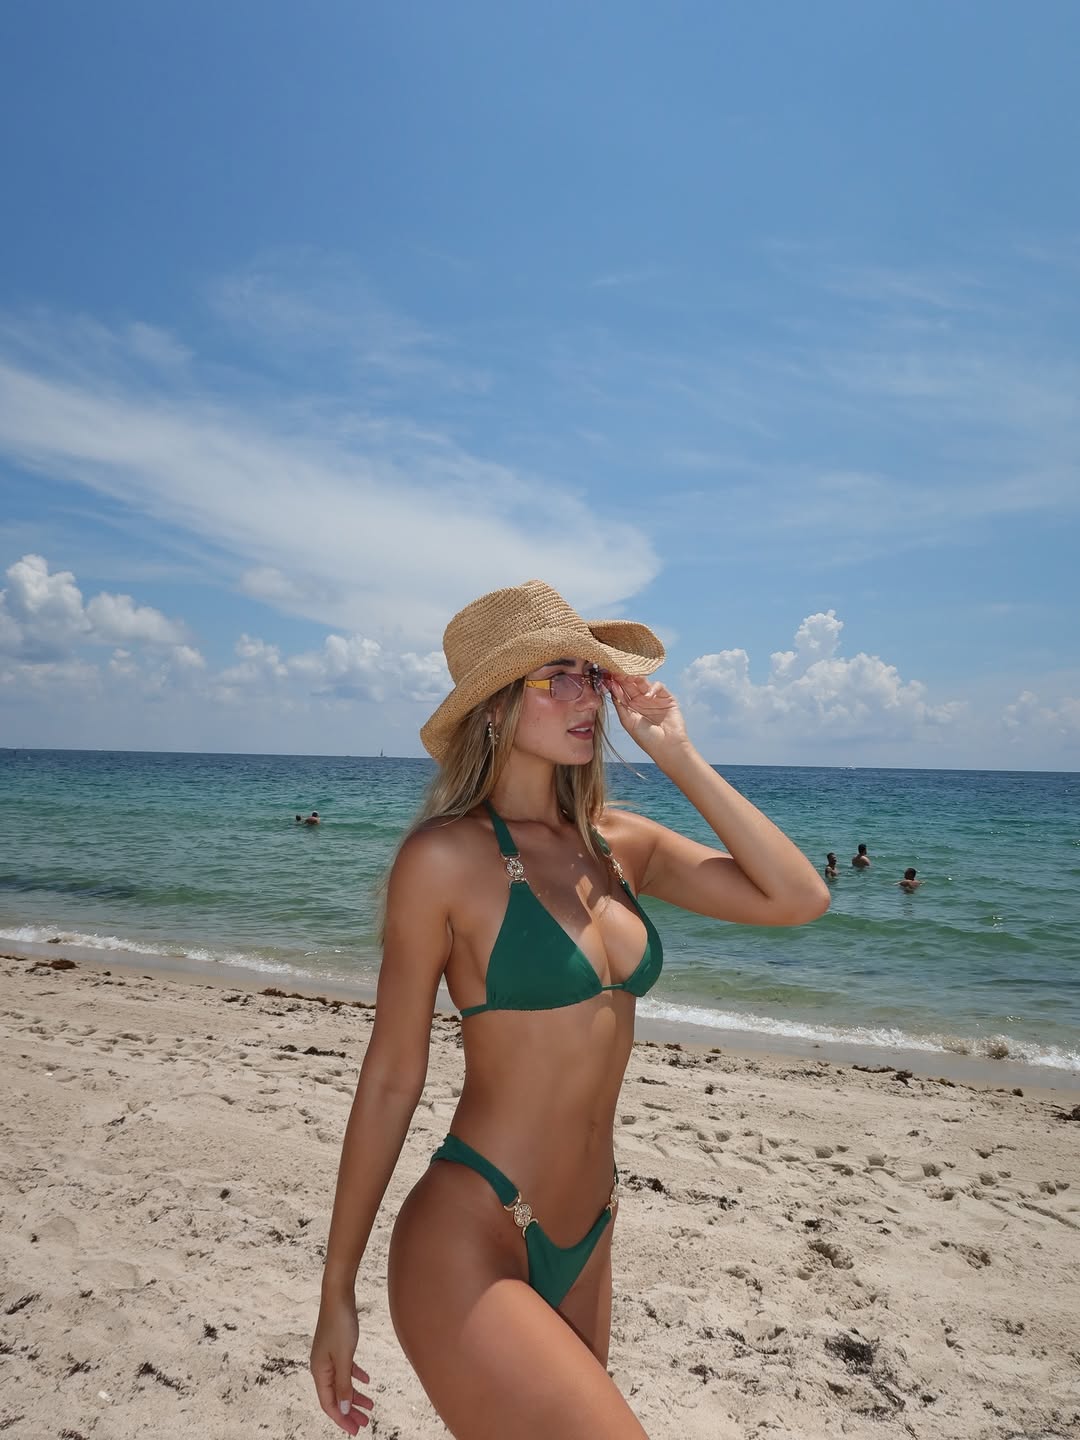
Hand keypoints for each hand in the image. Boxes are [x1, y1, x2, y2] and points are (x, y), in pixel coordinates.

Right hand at [310, 1295, 372, 1432]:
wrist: (338, 1295)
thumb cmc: (340, 1324)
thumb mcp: (344, 1357)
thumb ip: (343, 1385)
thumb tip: (343, 1410)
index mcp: (319, 1372)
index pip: (329, 1404)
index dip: (342, 1419)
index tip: (356, 1430)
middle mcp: (321, 1367)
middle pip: (335, 1396)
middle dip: (350, 1411)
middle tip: (365, 1423)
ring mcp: (329, 1357)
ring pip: (342, 1383)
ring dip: (355, 1396)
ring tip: (370, 1405)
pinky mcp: (337, 1347)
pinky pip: (346, 1368)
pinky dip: (355, 1376)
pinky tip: (367, 1380)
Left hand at [609, 674, 689, 759]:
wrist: (667, 747)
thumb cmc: (647, 738)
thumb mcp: (628, 722)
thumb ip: (620, 705)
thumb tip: (612, 688)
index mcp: (631, 707)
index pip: (621, 692)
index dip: (615, 684)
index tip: (608, 677)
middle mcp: (641, 701)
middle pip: (631, 685)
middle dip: (624, 678)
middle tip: (617, 671)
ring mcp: (654, 698)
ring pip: (644, 683)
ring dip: (636, 678)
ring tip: (629, 677)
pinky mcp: (667, 697)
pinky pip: (659, 686)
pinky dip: (653, 688)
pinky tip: (648, 695)